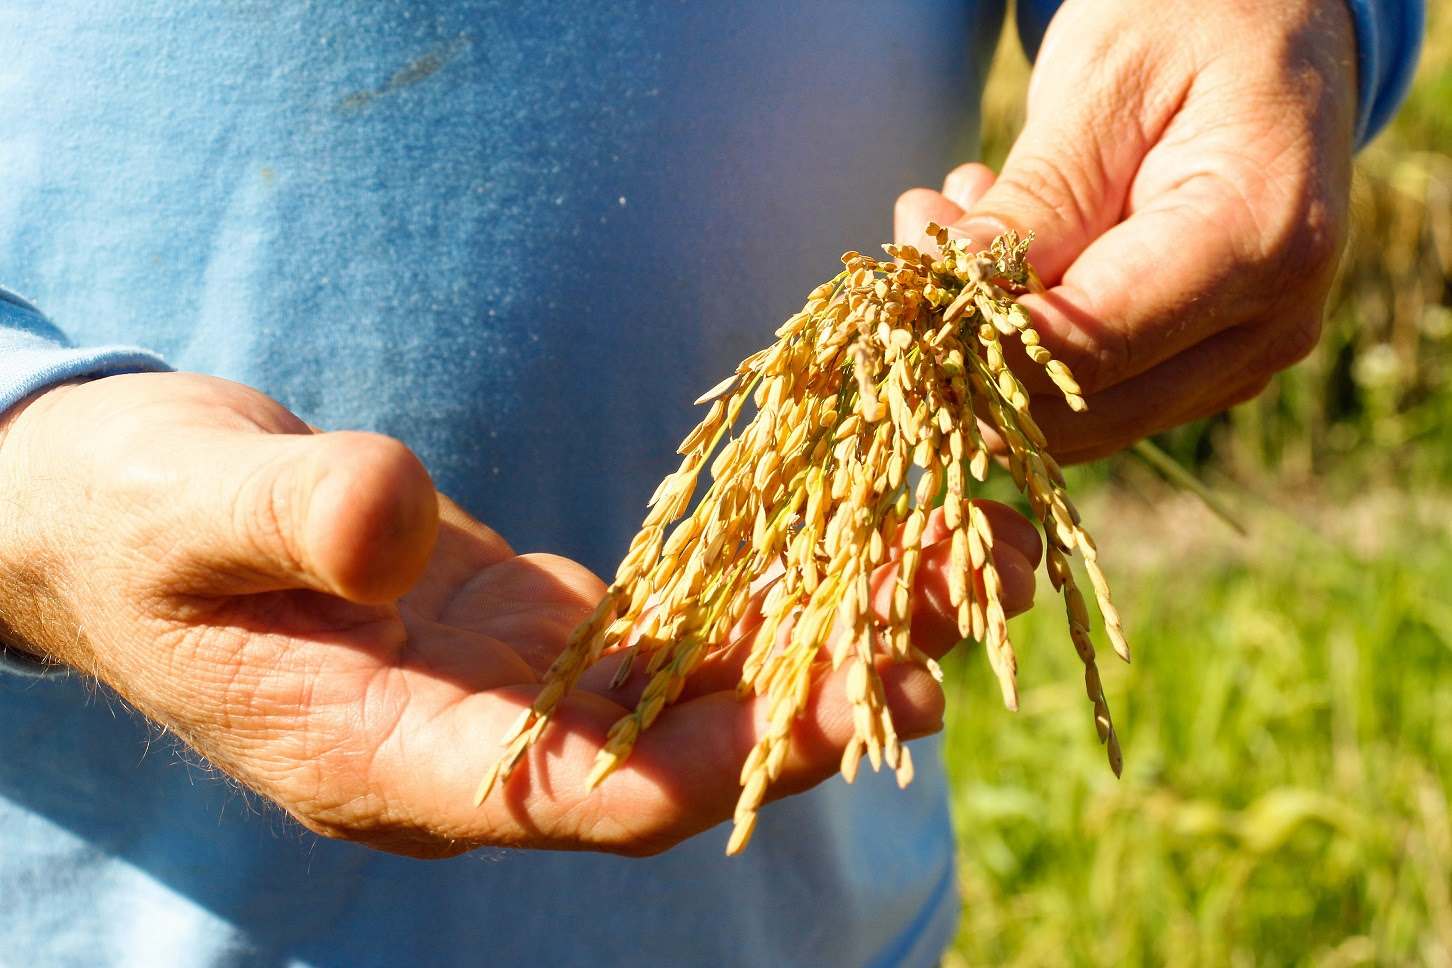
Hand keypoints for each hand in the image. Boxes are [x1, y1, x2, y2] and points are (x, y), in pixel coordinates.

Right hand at [0, 372, 1040, 857]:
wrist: (122, 513)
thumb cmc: (132, 518)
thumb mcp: (185, 508)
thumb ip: (291, 521)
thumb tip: (397, 521)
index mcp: (389, 760)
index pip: (579, 793)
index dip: (718, 760)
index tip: (852, 711)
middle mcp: (475, 751)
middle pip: (678, 751)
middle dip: (821, 701)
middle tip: (955, 634)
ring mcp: (514, 699)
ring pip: (697, 693)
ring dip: (825, 642)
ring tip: (953, 575)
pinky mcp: (539, 638)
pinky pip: (673, 632)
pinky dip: (767, 597)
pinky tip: (858, 552)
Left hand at [897, 0, 1356, 461]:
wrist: (1280, 26)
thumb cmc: (1194, 24)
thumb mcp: (1104, 84)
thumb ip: (1036, 198)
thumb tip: (953, 292)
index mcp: (1260, 243)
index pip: (1088, 348)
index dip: (979, 338)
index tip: (916, 272)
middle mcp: (1268, 325)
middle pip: (1079, 410)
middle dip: (973, 348)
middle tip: (924, 226)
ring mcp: (1243, 359)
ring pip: (1077, 423)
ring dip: (991, 349)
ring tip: (961, 218)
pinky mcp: (1209, 369)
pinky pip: (1096, 398)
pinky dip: (1027, 348)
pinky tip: (1007, 251)